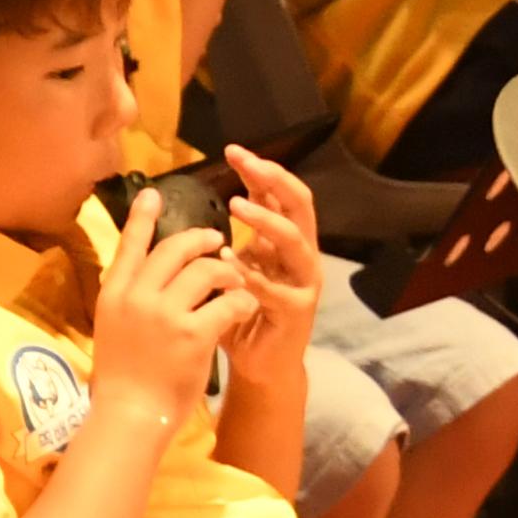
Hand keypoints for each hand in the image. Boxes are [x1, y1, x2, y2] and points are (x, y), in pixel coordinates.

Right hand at [93, 190, 253, 425]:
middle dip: (200, 240)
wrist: (130, 416)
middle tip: (216, 239)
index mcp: (113, 294)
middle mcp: (136, 297)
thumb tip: (146, 268)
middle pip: (174, 249)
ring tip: (234, 280)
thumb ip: (128, 296)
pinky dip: (239, 301)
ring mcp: (164, 314)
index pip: (129, 246)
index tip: (153, 193)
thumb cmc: (125, 376)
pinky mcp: (192, 333)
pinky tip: (241, 307)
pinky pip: (227, 301)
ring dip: (227, 271)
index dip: (143, 218)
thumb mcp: (114, 326)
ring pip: (207, 270)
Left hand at [217, 144, 322, 383]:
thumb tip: (213, 207)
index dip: (261, 171)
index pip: (281, 195)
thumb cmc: (245, 316)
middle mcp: (302, 255)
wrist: (263, 366)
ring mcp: (304, 281)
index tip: (233, 151)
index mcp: (287, 241)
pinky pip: (276, 287)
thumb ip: (236, 241)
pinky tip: (230, 263)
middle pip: (300, 206)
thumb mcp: (240, 269)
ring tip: (237, 205)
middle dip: (274, 180)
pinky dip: (253, 274)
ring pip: (293, 241)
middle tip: (248, 163)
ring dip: (266, 221)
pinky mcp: (298, 310)